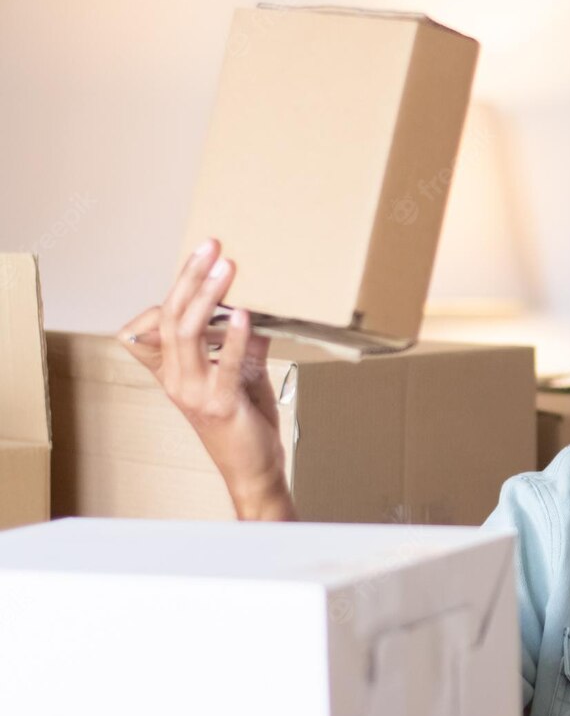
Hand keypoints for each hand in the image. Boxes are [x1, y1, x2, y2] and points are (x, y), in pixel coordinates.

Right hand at [117, 237, 295, 520]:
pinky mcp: (220, 405)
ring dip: (209, 297)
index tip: (204, 254)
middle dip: (191, 277)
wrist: (254, 470)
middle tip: (212, 246)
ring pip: (189, 333)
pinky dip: (235, 338)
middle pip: (173, 316)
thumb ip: (246, 346)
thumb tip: (260, 313)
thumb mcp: (246, 376)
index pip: (163, 317)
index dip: (180, 284)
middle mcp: (177, 379)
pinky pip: (224, 365)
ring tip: (227, 268)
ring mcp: (195, 392)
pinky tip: (247, 314)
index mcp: (176, 369)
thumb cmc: (247, 424)